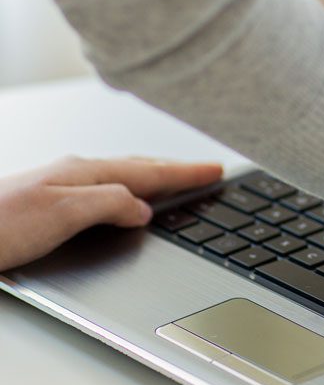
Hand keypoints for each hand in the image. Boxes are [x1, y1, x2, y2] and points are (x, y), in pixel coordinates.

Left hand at [0, 156, 222, 270]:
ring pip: (121, 179)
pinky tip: (125, 202)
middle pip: (138, 169)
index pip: (149, 171)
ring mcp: (60, 189)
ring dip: (153, 179)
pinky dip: (129, 192)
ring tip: (176, 181)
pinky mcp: (48, 206)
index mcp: (84, 174)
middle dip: (176, 170)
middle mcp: (74, 176)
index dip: (186, 173)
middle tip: (205, 172)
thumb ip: (109, 205)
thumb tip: (143, 209)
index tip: (215, 172)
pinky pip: (105, 192)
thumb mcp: (63, 215)